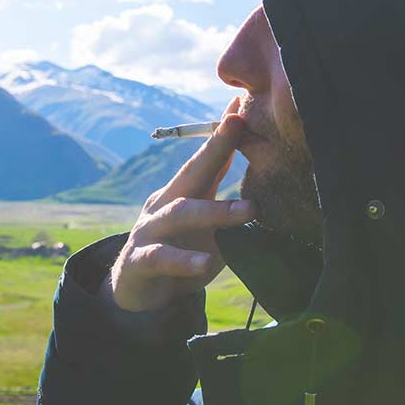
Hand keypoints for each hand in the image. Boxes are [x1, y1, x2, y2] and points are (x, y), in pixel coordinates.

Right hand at [105, 99, 255, 312]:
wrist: (137, 297)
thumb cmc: (180, 255)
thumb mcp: (206, 231)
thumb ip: (227, 209)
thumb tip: (268, 187)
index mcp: (182, 195)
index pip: (205, 160)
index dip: (223, 134)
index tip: (242, 107)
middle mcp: (163, 205)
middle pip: (190, 172)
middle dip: (215, 147)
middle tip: (240, 126)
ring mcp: (148, 231)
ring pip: (180, 213)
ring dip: (216, 210)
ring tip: (250, 210)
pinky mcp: (139, 262)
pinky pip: (161, 258)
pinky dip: (183, 260)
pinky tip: (204, 265)